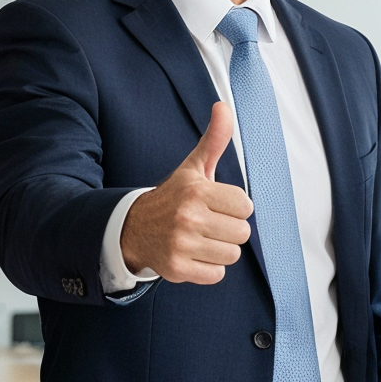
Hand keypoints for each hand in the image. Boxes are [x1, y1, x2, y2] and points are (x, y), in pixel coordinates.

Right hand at [118, 103, 254, 284]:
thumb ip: (214, 140)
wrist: (135, 227)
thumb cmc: (174, 197)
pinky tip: (194, 254)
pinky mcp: (177, 269)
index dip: (235, 207)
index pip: (246, 206)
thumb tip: (223, 106)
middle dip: (229, 229)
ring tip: (202, 238)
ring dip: (220, 249)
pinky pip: (216, 274)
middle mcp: (188, 217)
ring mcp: (181, 244)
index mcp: (196, 191)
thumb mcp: (194, 167)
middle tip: (209, 223)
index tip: (217, 205)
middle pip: (242, 233)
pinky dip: (209, 268)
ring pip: (231, 255)